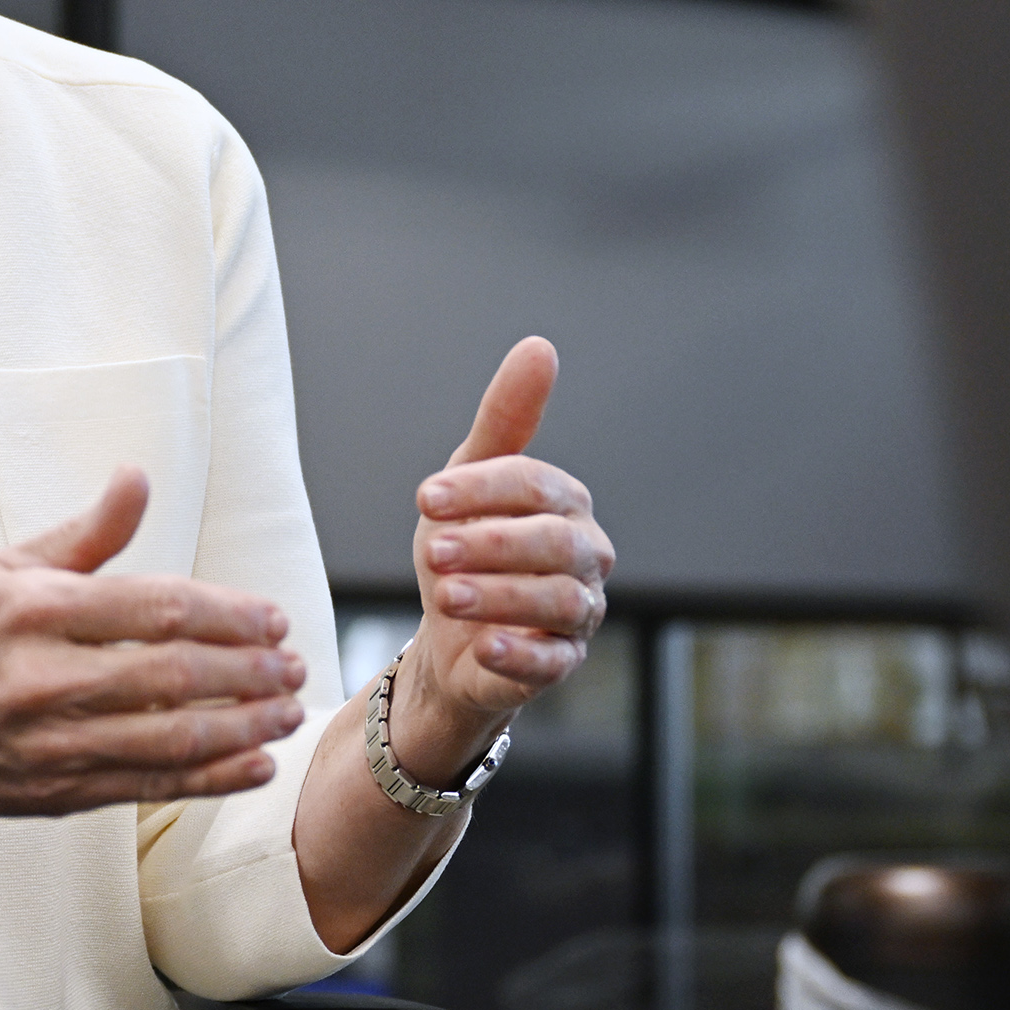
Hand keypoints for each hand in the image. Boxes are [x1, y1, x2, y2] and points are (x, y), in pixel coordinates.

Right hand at [0, 467, 306, 831]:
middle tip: (295, 665)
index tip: (273, 617)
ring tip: (288, 713)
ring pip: (168, 738)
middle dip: (248, 672)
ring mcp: (48, 743)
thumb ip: (83, 533)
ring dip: (242, 727)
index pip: (154, 607)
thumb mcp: (0, 566)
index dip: (227, 614)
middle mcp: (41, 678)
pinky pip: (147, 786)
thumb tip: (137, 477)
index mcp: (32, 610)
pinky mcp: (53, 792)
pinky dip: (208, 780)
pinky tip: (253, 765)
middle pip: (172, 674)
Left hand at [398, 337, 612, 766]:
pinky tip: (484, 645)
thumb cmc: (465, 548)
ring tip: (445, 594)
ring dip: (499, 596)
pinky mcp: (562, 663)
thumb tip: (540, 346)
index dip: (481, 489)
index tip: (425, 498)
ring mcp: (578, 612)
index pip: (535, 485)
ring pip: (556, 601)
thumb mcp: (467, 482)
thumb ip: (504, 419)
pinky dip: (520, 653)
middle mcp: (584, 555)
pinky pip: (554, 661)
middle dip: (492, 544)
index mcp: (565, 504)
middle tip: (433, 550)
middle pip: (554, 543)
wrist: (447, 639)